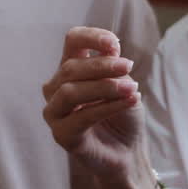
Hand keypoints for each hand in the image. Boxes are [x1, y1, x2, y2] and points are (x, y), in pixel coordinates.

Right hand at [42, 27, 147, 186]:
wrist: (128, 151)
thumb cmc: (123, 115)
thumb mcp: (124, 84)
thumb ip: (114, 68)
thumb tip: (110, 51)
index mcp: (70, 69)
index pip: (72, 41)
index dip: (91, 37)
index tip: (115, 44)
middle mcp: (56, 88)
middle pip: (71, 67)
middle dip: (103, 65)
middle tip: (129, 67)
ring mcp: (55, 112)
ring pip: (70, 91)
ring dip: (104, 86)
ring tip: (132, 89)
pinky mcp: (61, 135)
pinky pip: (80, 117)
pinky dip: (107, 107)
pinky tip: (129, 102)